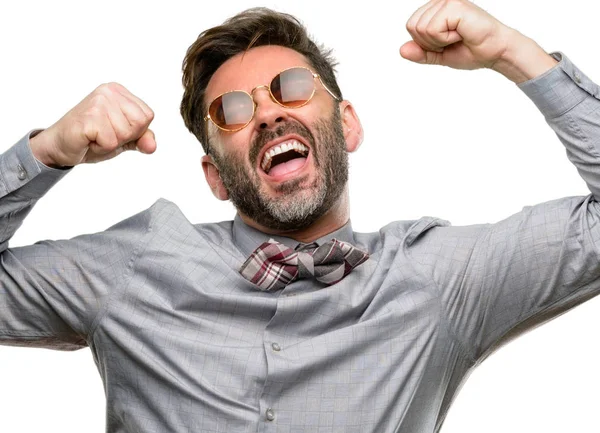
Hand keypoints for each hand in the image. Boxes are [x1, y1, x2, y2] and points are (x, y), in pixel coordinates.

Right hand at [30, 82, 155, 167]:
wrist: (59, 146)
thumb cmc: (91, 139)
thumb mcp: (123, 139)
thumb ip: (141, 139)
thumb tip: (152, 145)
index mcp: (119, 91)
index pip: (147, 116)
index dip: (134, 131)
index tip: (113, 129)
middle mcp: (109, 91)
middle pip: (139, 124)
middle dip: (123, 137)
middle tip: (103, 134)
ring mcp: (98, 102)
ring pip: (125, 134)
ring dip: (110, 143)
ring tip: (94, 136)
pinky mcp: (89, 116)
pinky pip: (111, 142)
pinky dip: (101, 147)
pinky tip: (88, 139)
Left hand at [400, 0, 557, 81]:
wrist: (494, 52)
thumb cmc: (472, 51)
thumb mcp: (439, 56)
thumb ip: (420, 53)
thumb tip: (401, 50)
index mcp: (435, 9)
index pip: (411, 27)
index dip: (425, 43)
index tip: (445, 43)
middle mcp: (440, 2)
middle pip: (412, 27)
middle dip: (430, 43)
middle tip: (452, 41)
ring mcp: (447, 1)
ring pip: (421, 28)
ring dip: (439, 41)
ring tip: (458, 36)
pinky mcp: (454, 5)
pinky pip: (433, 29)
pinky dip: (445, 39)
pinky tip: (461, 34)